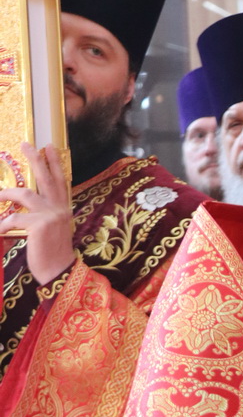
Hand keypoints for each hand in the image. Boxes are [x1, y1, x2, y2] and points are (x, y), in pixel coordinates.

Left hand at [0, 143, 74, 284]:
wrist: (59, 272)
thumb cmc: (53, 254)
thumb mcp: (53, 230)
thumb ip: (46, 214)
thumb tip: (26, 204)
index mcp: (63, 210)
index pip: (60, 182)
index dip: (54, 163)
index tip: (48, 147)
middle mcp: (59, 209)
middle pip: (45, 178)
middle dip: (35, 159)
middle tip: (25, 144)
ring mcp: (50, 216)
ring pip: (24, 194)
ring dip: (6, 192)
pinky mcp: (38, 226)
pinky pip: (14, 219)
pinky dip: (4, 224)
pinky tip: (0, 231)